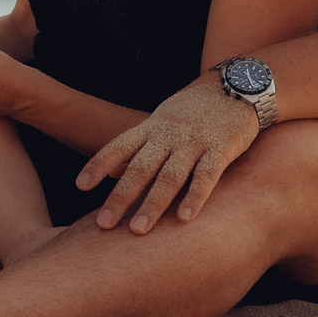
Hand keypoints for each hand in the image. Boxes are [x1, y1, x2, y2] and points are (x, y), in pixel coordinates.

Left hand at [76, 80, 260, 233]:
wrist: (237, 86)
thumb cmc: (194, 110)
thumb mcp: (162, 119)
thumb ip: (141, 145)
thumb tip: (113, 172)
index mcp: (152, 127)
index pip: (119, 146)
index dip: (98, 165)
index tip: (80, 186)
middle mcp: (169, 134)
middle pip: (140, 168)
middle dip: (120, 197)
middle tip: (103, 224)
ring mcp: (195, 141)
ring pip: (169, 176)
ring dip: (152, 204)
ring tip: (137, 230)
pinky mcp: (221, 148)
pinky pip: (206, 176)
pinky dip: (194, 198)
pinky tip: (183, 219)